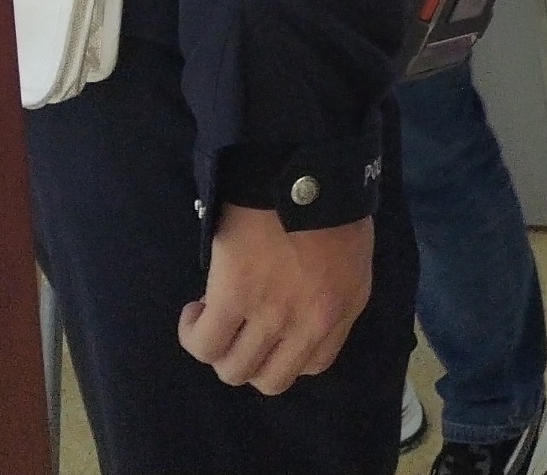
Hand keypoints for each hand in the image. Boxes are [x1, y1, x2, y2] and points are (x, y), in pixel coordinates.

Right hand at [176, 203, 372, 393]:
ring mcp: (271, 313)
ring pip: (234, 370)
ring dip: (220, 349)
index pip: (313, 366)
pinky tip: (195, 311)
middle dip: (252, 360)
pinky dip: (193, 334)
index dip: (286, 352)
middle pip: (271, 380)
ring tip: (212, 315)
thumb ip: (335, 295)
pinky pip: (205, 344)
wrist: (307, 165)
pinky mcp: (234, 295)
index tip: (272, 329)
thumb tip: (300, 312)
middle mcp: (308, 324)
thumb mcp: (353, 258)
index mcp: (341, 311)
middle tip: (240, 326)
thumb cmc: (332, 201)